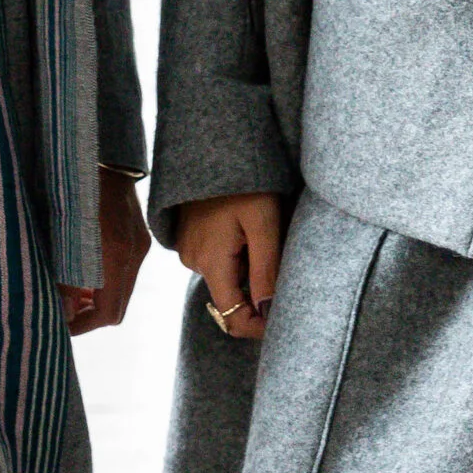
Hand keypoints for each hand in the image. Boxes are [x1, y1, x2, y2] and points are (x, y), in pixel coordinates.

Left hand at [64, 169, 149, 335]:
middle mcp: (133, 255)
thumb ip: (63, 276)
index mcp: (115, 256)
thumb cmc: (73, 192)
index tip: (60, 326)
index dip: (82, 325)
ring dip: (97, 298)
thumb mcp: (62, 236)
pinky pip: (125, 273)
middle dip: (89, 315)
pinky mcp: (139, 238)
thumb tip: (63, 311)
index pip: (108, 312)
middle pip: (116, 307)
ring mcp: (140, 247)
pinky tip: (85, 272)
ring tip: (70, 292)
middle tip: (62, 312)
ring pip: (121, 291)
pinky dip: (105, 281)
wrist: (104, 157)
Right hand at [177, 191, 282, 340]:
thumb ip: (266, 270)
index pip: (232, 317)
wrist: (211, 146)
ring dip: (249, 267)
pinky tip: (246, 229)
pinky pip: (218, 260)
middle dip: (258, 289)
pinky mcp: (190, 238)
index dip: (258, 326)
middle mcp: (194, 262)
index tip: (283, 320)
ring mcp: (189, 249)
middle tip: (279, 255)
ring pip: (227, 277)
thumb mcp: (264, 223)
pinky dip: (237, 254)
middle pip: (231, 297)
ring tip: (262, 233)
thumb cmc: (243, 181)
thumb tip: (267, 312)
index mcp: (210, 263)